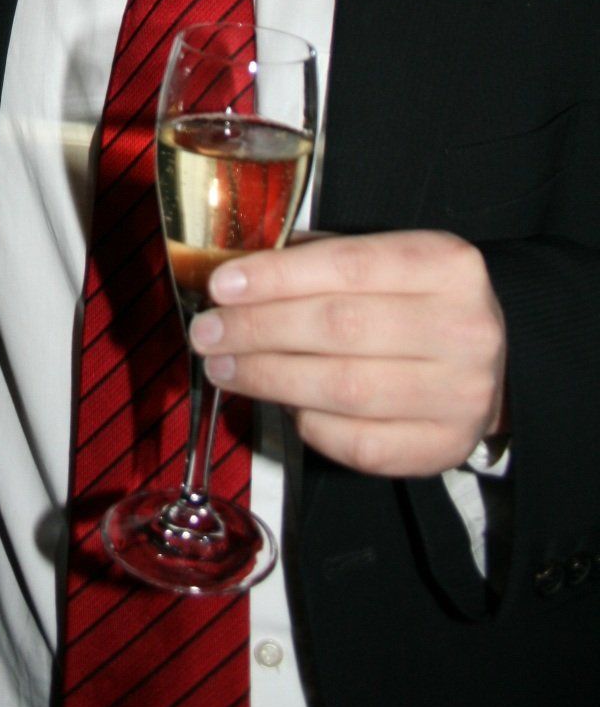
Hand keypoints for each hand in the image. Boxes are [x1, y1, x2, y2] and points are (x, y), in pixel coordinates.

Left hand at [189, 231, 507, 476]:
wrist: (498, 360)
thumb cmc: (417, 300)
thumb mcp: (385, 259)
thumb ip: (321, 260)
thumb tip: (239, 274)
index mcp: (447, 266)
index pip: (348, 266)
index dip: (277, 277)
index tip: (222, 285)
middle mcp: (463, 329)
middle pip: (340, 329)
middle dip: (259, 330)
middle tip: (208, 332)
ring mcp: (461, 395)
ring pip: (344, 389)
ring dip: (269, 377)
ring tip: (224, 366)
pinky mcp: (444, 447)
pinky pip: (358, 443)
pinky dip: (309, 423)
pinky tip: (281, 403)